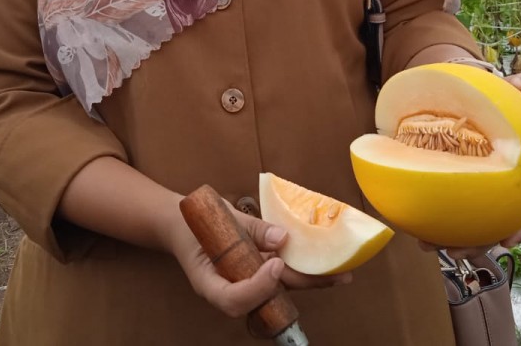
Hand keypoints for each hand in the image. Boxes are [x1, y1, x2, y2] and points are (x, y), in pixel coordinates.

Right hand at [166, 201, 349, 318]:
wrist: (180, 224)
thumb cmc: (194, 222)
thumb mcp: (218, 220)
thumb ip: (250, 229)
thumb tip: (282, 237)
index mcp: (210, 284)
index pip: (234, 300)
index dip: (258, 287)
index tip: (275, 263)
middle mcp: (230, 290)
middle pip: (266, 299)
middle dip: (302, 286)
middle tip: (337, 276)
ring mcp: (243, 283)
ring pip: (277, 290)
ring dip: (308, 280)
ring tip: (340, 273)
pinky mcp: (253, 272)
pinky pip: (277, 276)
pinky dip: (298, 269)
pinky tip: (322, 262)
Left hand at [419, 73, 520, 256]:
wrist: (459, 91)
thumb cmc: (488, 96)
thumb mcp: (501, 90)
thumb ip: (516, 88)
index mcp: (519, 173)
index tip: (508, 240)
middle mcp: (499, 189)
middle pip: (495, 226)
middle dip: (477, 244)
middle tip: (456, 252)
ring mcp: (475, 191)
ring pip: (468, 226)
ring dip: (448, 240)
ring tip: (426, 246)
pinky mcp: (451, 187)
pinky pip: (443, 210)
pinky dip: (429, 221)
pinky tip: (411, 227)